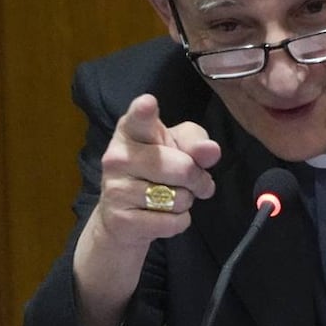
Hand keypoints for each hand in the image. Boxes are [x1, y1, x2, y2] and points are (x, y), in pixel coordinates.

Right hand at [89, 93, 220, 246]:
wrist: (124, 219)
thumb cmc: (157, 171)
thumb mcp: (179, 148)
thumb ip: (196, 144)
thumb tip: (211, 150)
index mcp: (132, 130)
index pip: (139, 119)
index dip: (144, 111)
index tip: (148, 103)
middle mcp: (116, 156)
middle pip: (184, 167)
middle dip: (198, 179)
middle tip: (192, 181)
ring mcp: (115, 189)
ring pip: (180, 198)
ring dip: (186, 201)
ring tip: (169, 197)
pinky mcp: (120, 220)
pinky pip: (173, 222)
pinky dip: (179, 222)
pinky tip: (161, 217)